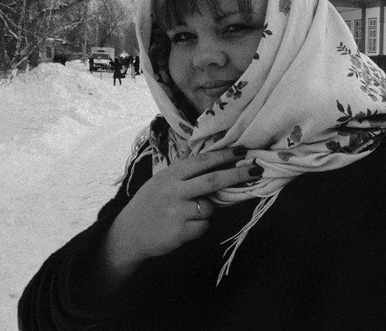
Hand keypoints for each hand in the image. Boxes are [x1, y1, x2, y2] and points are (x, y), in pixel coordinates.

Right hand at [100, 148, 259, 285]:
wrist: (128, 234)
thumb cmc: (151, 204)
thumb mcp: (163, 181)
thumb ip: (186, 173)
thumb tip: (218, 161)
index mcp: (171, 174)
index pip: (203, 161)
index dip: (224, 155)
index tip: (243, 151)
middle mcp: (173, 190)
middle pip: (213, 180)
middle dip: (238, 174)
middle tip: (257, 169)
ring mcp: (176, 211)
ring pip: (210, 208)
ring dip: (207, 210)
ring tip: (186, 214)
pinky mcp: (179, 231)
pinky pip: (204, 226)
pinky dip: (199, 227)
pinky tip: (182, 227)